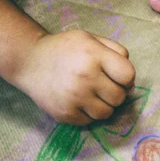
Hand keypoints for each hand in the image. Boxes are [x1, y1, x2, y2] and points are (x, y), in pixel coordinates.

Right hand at [13, 30, 135, 124]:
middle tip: (102, 85)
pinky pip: (90, 121)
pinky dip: (88, 113)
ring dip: (104, 105)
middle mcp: (85, 77)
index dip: (126, 77)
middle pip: (119, 97)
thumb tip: (131, 82)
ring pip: (107, 113)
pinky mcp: (65, 113)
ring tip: (91, 94)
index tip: (117, 76)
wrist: (29, 61)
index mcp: (94, 55)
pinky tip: (78, 101)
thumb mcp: (91, 39)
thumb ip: (117, 52)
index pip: (128, 75)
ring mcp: (74, 97)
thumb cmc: (65, 49)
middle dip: (115, 92)